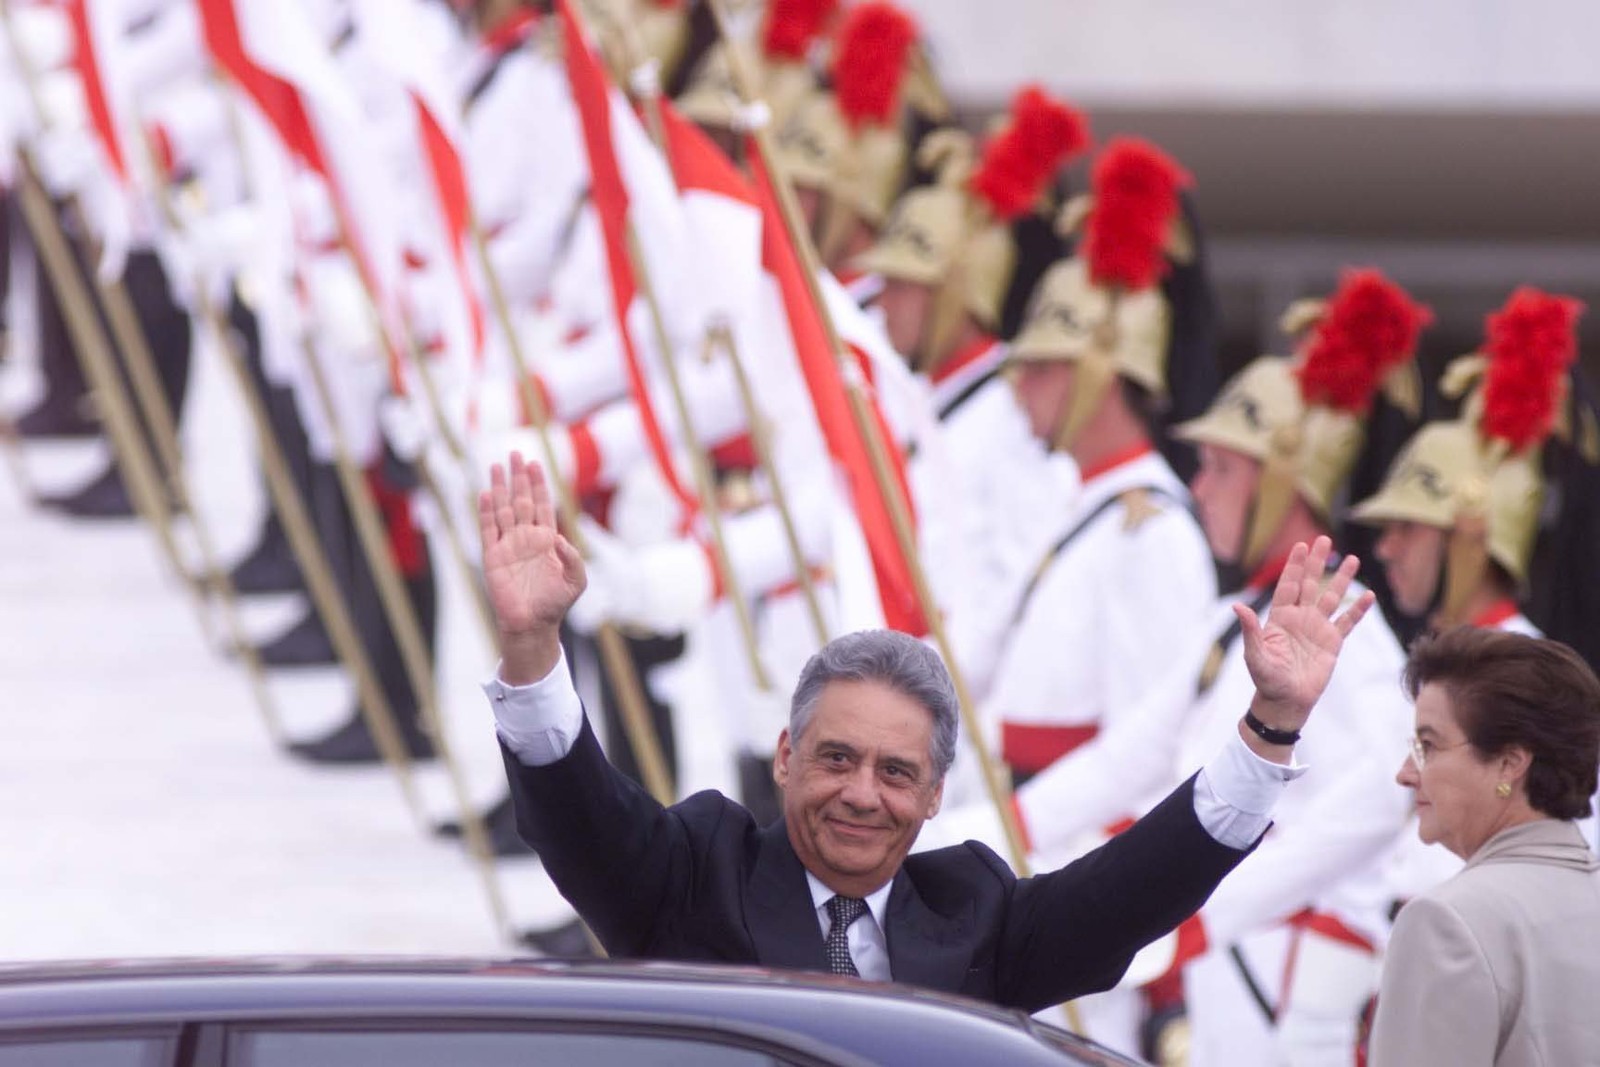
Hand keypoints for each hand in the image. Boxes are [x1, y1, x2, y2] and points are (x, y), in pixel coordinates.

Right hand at [479, 452, 585, 682]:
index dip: (538, 484)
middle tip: (515, 453)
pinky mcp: (493, 557)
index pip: (541, 505)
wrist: (533, 625)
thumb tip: (558, 538)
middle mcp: (525, 538)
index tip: (535, 463)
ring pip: (503, 509)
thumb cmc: (556, 604)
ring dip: (500, 487)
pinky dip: (486, 512)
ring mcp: (508, 546)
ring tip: (496, 465)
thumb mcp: (576, 581)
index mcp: (546, 540)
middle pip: (520, 500)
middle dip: (519, 477)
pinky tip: (487, 493)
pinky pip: (488, 530)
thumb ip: (573, 558)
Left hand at [1236, 536, 1374, 732]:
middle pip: (1310, 584)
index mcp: (1280, 618)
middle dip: (1317, 562)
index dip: (1295, 566)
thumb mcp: (1255, 655)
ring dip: (1341, 579)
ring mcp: (1317, 629)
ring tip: (1352, 559)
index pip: (1289, 585)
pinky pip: (1348, 622)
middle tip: (1324, 539)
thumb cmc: (1266, 679)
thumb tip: (1237, 607)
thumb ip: (1250, 630)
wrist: (1286, 702)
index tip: (1301, 545)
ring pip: (1331, 598)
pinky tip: (1368, 596)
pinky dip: (1357, 609)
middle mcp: (1300, 619)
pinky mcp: (1333, 643)